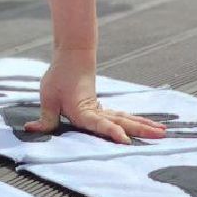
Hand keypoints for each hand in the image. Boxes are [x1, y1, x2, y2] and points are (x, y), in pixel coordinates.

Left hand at [23, 60, 168, 144]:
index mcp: (83, 112)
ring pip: (125, 119)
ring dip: (143, 125)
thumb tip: (34, 130)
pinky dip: (134, 121)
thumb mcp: (48, 98)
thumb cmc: (59, 77)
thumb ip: (46, 119)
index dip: (111, 133)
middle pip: (122, 122)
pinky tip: (145, 126)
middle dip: (141, 130)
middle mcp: (96, 112)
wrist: (73, 56)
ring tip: (162, 132)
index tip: (125, 140)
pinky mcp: (101, 108)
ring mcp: (101, 109)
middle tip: (161, 136)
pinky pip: (121, 117)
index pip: (99, 125)